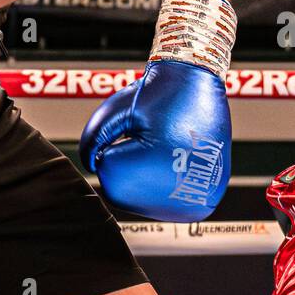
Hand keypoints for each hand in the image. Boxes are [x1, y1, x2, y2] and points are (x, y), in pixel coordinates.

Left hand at [80, 0, 233, 221]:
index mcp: (150, 165)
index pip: (107, 171)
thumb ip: (91, 140)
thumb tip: (91, 167)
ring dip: (140, 179)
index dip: (114, 147)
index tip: (136, 128)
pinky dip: (159, 187)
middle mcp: (174, 191)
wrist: (204, 88)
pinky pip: (162, 205)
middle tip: (149, 138)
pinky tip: (172, 164)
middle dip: (124, 166)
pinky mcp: (200, 206)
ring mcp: (189, 204)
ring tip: (161, 150)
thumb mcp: (114, 110)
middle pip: (122, 191)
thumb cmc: (158, 94)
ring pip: (140, 201)